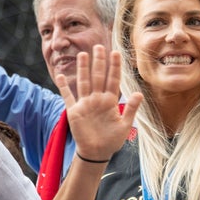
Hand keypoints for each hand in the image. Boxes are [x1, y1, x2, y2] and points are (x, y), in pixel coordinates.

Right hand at [55, 44, 141, 160]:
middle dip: (99, 62)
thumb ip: (131, 109)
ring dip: (83, 69)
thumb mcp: (125, 126)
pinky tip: (60, 75)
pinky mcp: (74, 111)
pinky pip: (68, 96)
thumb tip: (139, 93)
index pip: (113, 80)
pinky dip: (64, 87)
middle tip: (99, 46)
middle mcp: (97, 99)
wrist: (97, 153)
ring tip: (83, 55)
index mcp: (110, 102)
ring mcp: (85, 104)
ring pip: (84, 82)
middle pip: (98, 77)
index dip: (114, 67)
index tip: (116, 53)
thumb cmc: (112, 140)